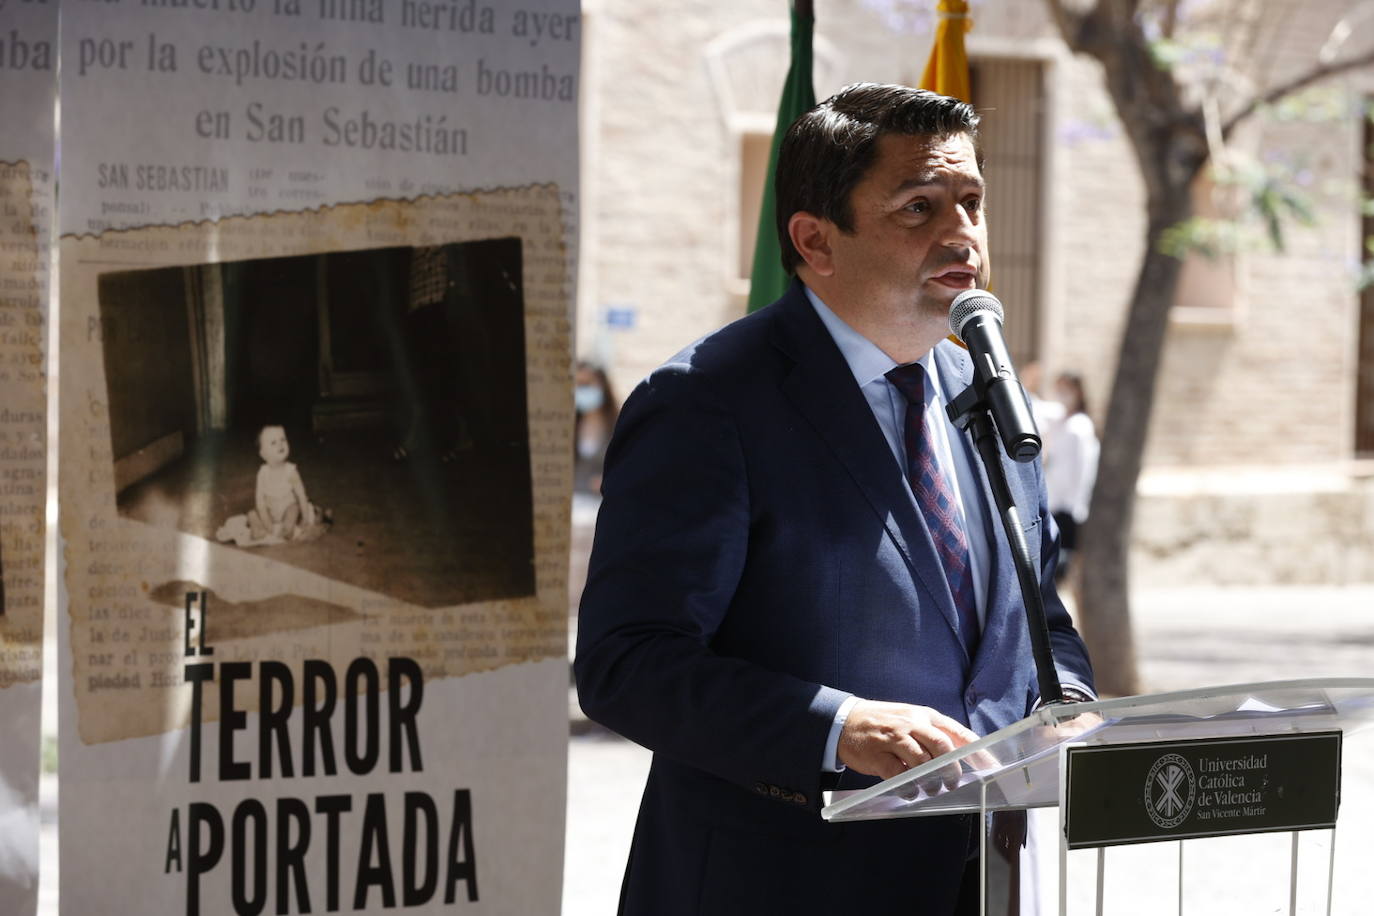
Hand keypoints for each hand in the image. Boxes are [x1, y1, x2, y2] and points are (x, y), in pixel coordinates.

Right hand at [838, 700, 979, 780]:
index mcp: (925, 715)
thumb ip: (933, 736)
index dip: (977, 751)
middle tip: (953, 783)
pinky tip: (910, 792)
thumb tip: (961, 759)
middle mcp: (912, 723)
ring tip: (931, 789)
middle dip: (952, 769)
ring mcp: (894, 738)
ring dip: (931, 781)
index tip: (992, 767)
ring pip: (922, 761)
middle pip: (942, 746)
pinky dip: (909, 787)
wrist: (845, 720)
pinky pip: (899, 774)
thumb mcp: (911, 720)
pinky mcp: (878, 754)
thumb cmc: (884, 723)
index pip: (958, 733)